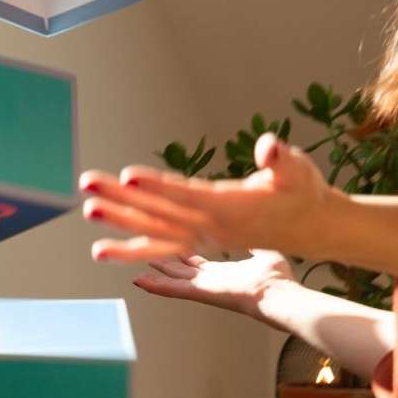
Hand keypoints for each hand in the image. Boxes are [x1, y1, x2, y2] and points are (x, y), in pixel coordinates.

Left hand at [81, 133, 340, 262]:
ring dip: (119, 223)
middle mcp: (213, 228)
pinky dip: (134, 247)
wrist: (310, 225)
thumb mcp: (299, 169)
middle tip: (87, 187)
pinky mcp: (200, 241)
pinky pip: (162, 245)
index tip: (128, 176)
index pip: (188, 196)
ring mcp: (205, 238)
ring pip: (155, 232)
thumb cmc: (302, 190)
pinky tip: (105, 247)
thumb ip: (282, 159)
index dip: (158, 187)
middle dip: (122, 201)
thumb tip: (270, 150)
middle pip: (160, 214)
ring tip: (88, 212)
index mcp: (232, 208)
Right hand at [133, 251, 295, 325]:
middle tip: (148, 256)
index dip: (185, 255)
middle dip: (165, 263)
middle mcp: (213, 281)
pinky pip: (175, 289)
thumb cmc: (280, 280)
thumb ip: (259, 243)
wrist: (280, 294)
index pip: (200, 264)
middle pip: (183, 272)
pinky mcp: (202, 292)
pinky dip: (156, 286)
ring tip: (137, 272)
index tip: (175, 245)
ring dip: (156, 275)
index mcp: (226, 272)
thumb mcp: (268, 253)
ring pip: (174, 281)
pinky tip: (140, 281)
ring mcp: (206, 288)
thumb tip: (259, 229)